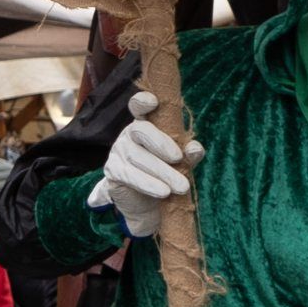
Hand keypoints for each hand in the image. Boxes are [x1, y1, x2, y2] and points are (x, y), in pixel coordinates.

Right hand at [90, 92, 201, 238]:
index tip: (153, 101)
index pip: (138, 106)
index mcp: (146, 124)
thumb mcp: (182, 163)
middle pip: (140, 130)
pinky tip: (163, 192)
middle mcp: (129, 134)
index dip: (142, 101)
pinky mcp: (112, 171)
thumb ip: (188, 153)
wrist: (150, 205)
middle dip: (161, 143)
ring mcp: (118, 151)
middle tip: (179, 159)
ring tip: (182, 187)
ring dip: (162, 172)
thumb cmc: (167, 175)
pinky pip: (129, 175)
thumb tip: (195, 148)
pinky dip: (148, 184)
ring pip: (137, 157)